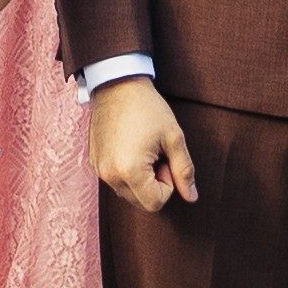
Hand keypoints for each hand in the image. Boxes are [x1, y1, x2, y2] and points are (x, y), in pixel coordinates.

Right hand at [90, 76, 198, 213]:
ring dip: (140, 179)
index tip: (164, 159)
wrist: (117, 85)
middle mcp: (110, 175)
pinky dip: (126, 172)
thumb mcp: (173, 138)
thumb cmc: (147, 108)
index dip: (168, 185)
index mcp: (130, 171)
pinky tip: (129, 146)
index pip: (155, 203)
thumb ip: (184, 170)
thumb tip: (192, 197)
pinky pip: (116, 180)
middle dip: (154, 184)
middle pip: (141, 202)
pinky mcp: (95, 162)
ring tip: (143, 149)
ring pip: (128, 193)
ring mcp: (99, 169)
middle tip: (156, 154)